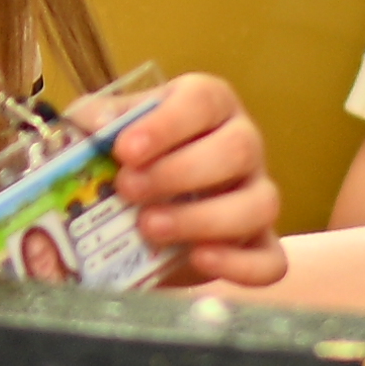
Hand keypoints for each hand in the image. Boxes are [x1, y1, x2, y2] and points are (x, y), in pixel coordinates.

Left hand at [101, 65, 295, 286]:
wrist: (141, 219)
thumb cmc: (131, 163)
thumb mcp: (110, 133)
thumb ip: (98, 121)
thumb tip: (94, 123)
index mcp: (210, 106)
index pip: (203, 100)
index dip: (167, 124)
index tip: (125, 149)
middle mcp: (243, 146)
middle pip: (239, 148)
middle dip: (180, 172)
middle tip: (129, 189)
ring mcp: (256, 197)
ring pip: (260, 203)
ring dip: (203, 218)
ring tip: (150, 227)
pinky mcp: (259, 247)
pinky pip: (270, 260)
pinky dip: (240, 264)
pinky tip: (198, 258)